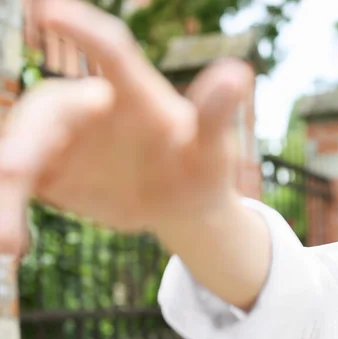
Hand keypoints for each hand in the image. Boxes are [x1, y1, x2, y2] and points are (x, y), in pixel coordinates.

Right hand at [0, 0, 253, 255]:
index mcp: (134, 94)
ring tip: (8, 237)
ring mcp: (66, 140)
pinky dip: (9, 206)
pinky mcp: (50, 171)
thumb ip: (215, 113)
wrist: (181, 202)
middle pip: (48, 108)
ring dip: (9, 183)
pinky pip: (18, 185)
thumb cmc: (200, 166)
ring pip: (21, 148)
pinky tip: (11, 240)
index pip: (109, 53)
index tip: (50, 12)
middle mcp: (91, 108)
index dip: (83, 29)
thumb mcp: (211, 147)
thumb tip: (238, 72)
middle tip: (14, 171)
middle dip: (28, 136)